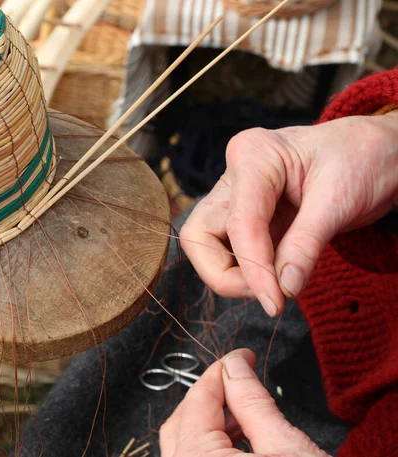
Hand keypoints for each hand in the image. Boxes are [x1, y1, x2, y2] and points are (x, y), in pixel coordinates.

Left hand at [159, 349, 329, 456]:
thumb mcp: (285, 449)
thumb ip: (252, 401)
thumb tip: (235, 363)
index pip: (197, 401)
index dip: (220, 371)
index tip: (242, 355)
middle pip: (180, 422)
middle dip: (208, 396)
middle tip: (239, 378)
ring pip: (183, 444)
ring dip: (209, 421)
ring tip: (244, 409)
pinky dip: (210, 446)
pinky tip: (238, 439)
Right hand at [180, 112, 397, 315]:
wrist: (375, 152)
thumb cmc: (360, 158)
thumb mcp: (340, 199)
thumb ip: (307, 244)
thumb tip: (284, 288)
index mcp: (252, 155)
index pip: (238, 223)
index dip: (253, 268)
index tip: (275, 302)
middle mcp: (233, 176)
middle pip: (199, 236)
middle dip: (225, 273)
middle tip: (269, 293)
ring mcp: (234, 197)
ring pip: (206, 248)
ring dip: (236, 275)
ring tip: (279, 283)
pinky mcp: (243, 217)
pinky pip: (230, 253)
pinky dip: (250, 272)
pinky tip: (279, 274)